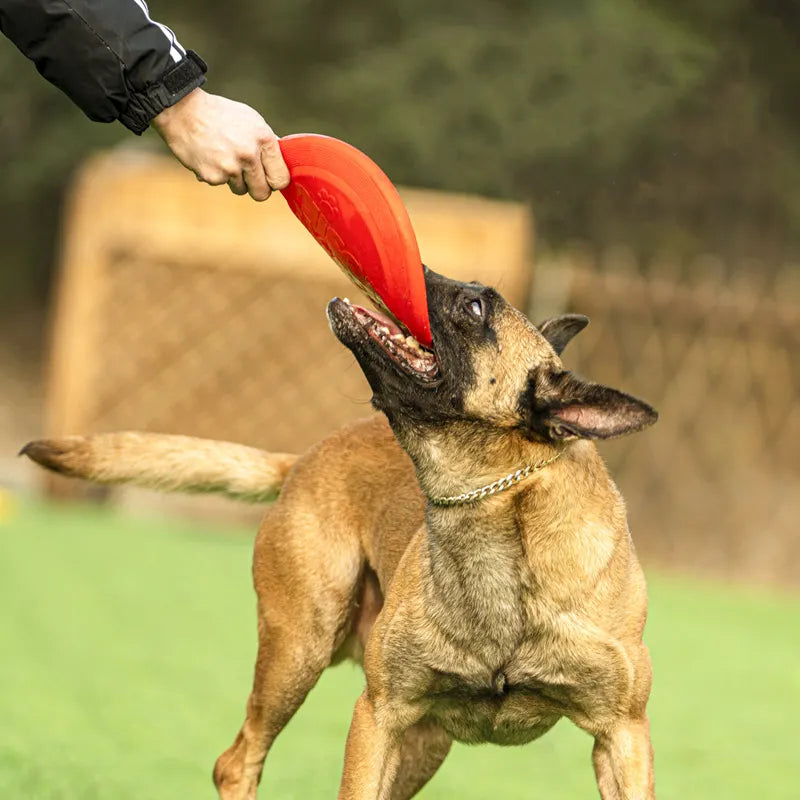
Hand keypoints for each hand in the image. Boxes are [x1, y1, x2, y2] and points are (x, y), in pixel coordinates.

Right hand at [151, 88, 289, 200]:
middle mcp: (249, 154)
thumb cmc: (220, 115)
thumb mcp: (251, 120)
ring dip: (234, 180)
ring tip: (224, 158)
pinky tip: (209, 157)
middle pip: (263, 193)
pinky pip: (220, 184)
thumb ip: (268, 143)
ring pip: (241, 190)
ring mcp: (230, 167)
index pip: (281, 179)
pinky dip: (216, 175)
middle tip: (249, 177)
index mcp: (263, 139)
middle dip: (257, 188)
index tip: (269, 178)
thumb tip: (283, 162)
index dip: (275, 181)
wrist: (183, 111)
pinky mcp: (212, 176)